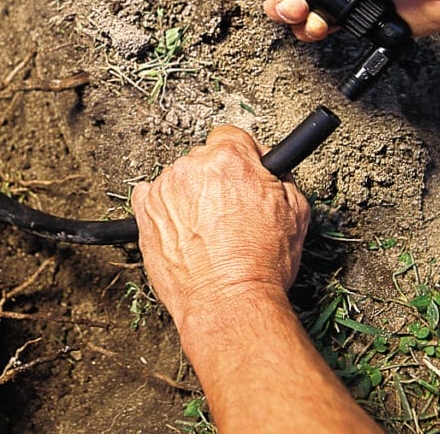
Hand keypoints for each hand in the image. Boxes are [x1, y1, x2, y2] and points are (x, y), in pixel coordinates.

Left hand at [131, 126, 309, 327]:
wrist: (228, 302)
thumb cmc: (261, 265)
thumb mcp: (295, 212)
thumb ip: (280, 179)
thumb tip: (272, 170)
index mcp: (229, 159)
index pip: (231, 136)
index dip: (241, 155)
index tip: (244, 171)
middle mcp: (192, 167)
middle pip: (203, 159)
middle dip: (216, 180)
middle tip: (230, 212)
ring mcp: (165, 189)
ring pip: (179, 180)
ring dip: (190, 197)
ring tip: (207, 232)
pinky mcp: (145, 212)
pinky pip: (150, 198)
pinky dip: (164, 210)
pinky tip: (181, 231)